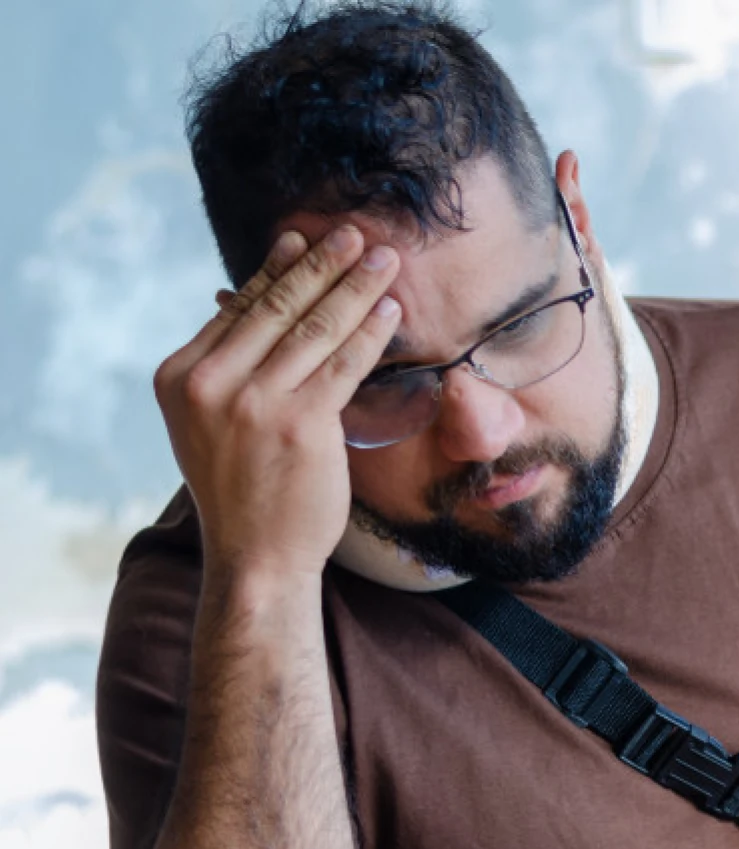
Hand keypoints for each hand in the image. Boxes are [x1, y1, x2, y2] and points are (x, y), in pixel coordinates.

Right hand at [153, 226, 401, 582]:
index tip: (300, 241)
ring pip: (315, 330)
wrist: (256, 555)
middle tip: (352, 234)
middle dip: (321, 266)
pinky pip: (344, 365)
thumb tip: (255, 307)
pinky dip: (370, 333)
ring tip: (383, 261)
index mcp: (180, 376)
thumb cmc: (243, 489)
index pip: (237, 310)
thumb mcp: (210, 422)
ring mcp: (254, 403)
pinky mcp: (301, 423)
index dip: (275, 271)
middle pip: (277, 310)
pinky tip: (390, 311)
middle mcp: (211, 384)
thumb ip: (228, 370)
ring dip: (355, 289)